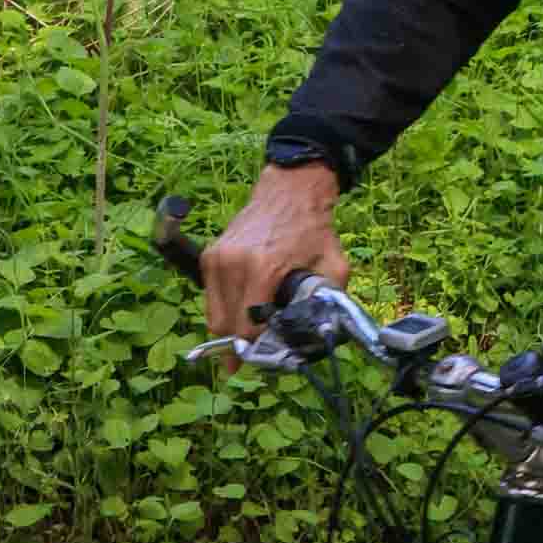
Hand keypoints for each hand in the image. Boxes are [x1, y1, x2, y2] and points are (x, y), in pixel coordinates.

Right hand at [201, 164, 348, 345]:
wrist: (290, 189)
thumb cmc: (312, 227)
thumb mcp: (333, 265)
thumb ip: (329, 302)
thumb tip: (322, 335)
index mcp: (262, 268)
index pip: (246, 329)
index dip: (257, 348)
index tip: (269, 353)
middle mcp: (232, 263)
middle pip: (226, 326)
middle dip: (242, 343)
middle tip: (259, 348)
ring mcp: (216, 258)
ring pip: (214, 316)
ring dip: (231, 327)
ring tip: (252, 327)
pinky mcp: (209, 255)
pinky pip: (210, 297)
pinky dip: (225, 307)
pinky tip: (244, 304)